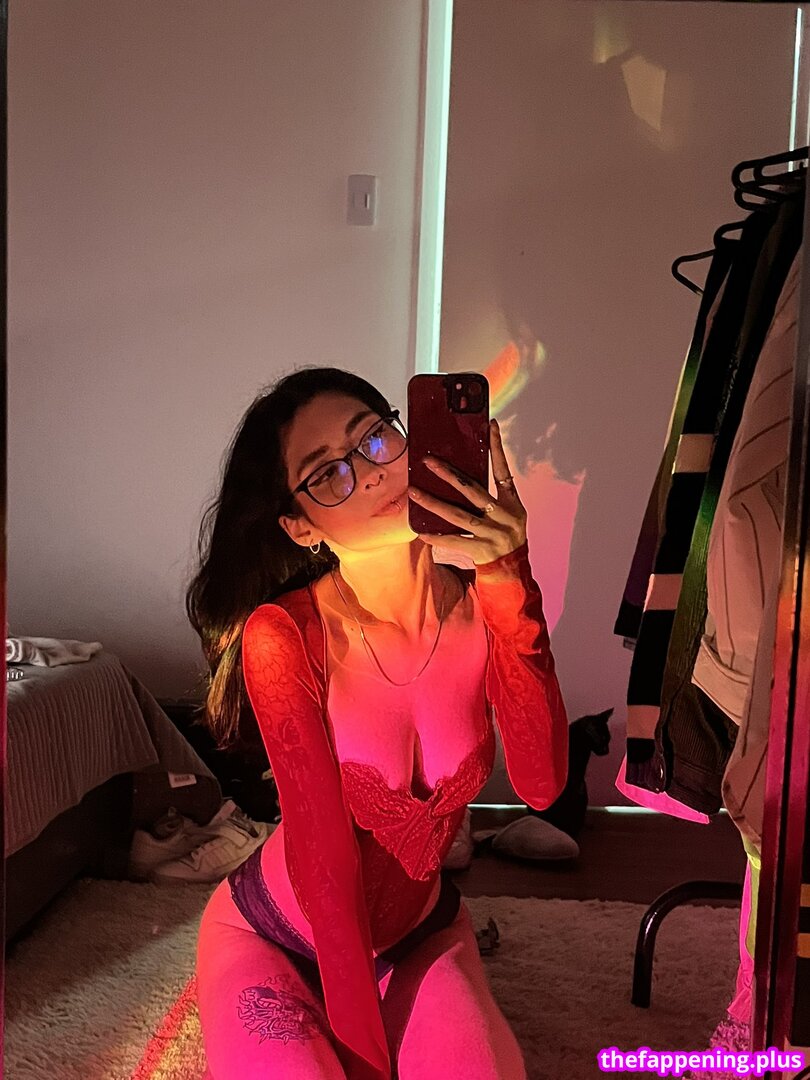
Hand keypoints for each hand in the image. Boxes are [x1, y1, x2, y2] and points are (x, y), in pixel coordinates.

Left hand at [409, 418, 526, 565]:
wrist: (514, 568)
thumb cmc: (507, 534)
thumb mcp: (510, 511)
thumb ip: (493, 494)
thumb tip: (463, 472)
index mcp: (512, 502)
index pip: (503, 470)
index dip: (497, 447)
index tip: (490, 425)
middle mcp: (503, 515)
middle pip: (472, 490)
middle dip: (448, 474)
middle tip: (427, 461)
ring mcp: (492, 533)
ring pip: (458, 515)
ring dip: (434, 503)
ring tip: (414, 493)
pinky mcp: (481, 550)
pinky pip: (454, 541)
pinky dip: (437, 536)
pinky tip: (421, 531)